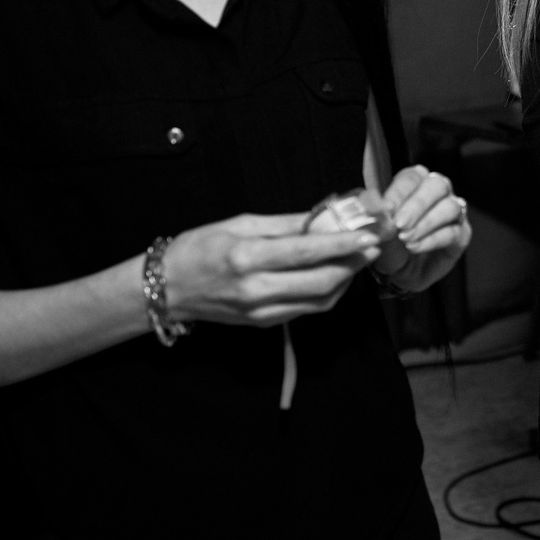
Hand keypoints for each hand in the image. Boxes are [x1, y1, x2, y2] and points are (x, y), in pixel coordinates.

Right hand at [161, 212, 379, 327]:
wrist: (166, 289)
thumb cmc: (199, 249)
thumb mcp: (238, 224)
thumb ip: (283, 223)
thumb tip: (322, 216)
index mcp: (247, 258)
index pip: (306, 252)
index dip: (342, 245)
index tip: (368, 235)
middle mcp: (256, 289)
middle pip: (321, 281)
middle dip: (353, 264)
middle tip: (372, 246)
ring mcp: (261, 311)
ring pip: (320, 300)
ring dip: (345, 280)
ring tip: (358, 258)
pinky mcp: (264, 323)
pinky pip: (307, 310)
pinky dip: (328, 293)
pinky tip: (335, 275)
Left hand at [373, 165, 471, 292]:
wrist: (398, 275)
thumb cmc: (389, 247)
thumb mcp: (378, 234)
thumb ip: (378, 220)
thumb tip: (378, 209)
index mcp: (415, 185)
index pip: (412, 178)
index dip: (400, 191)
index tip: (387, 208)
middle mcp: (437, 194)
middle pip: (436, 185)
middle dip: (417, 204)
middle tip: (400, 224)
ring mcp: (453, 214)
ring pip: (449, 207)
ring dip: (425, 223)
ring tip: (406, 239)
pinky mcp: (462, 235)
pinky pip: (453, 232)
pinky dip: (431, 240)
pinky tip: (414, 247)